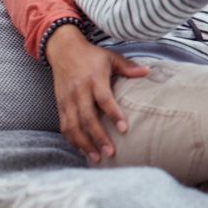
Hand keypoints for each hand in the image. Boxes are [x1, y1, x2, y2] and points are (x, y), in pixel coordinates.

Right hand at [45, 25, 148, 161]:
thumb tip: (148, 71)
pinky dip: (72, 140)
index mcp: (94, 79)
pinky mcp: (59, 105)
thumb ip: (128, 67)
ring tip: (97, 157)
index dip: (114, 115)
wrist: (63, 50)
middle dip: (98, 137)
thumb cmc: (92, 55)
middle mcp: (79, 91)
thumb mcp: (111, 57)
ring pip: (73, 126)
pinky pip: (64, 126)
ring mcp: (67, 99)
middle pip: (87, 118)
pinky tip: (83, 150)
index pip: (104, 100)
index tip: (124, 129)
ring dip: (84, 143)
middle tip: (111, 152)